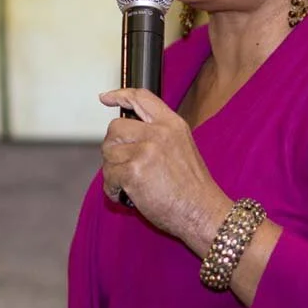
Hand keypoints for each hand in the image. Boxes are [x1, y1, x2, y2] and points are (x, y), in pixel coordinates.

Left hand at [99, 88, 230, 253]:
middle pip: (116, 127)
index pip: (141, 98)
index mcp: (172, 124)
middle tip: (124, 164)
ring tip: (130, 184)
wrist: (203, 212)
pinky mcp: (133, 172)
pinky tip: (127, 196)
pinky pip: (108, 176)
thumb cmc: (193, 188)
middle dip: (113, 147)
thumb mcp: (182, 147)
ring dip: (113, 171)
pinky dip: (113, 189)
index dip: (119, 95)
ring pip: (109, 153)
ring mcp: (145, 151)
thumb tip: (129, 134)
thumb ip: (159, 135)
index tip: (104, 98)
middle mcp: (158, 133)